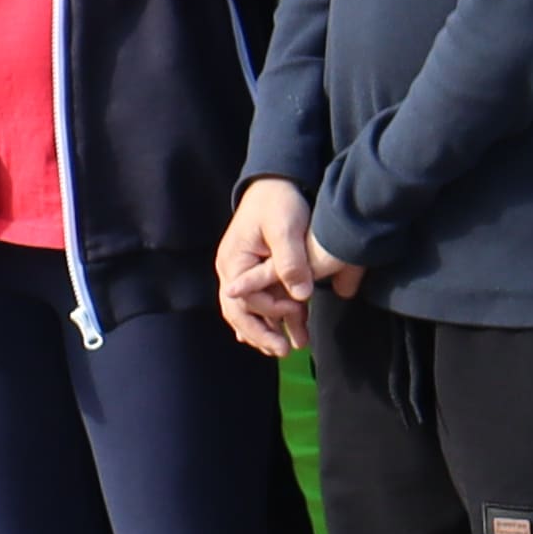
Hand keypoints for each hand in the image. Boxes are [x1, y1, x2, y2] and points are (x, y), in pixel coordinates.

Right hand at [215, 175, 349, 356]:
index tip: (297, 310)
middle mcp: (232, 271)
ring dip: (266, 330)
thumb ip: (290, 262)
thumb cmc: (279, 202)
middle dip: (261, 334)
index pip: (246, 299)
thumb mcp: (286, 228)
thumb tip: (300, 296)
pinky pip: (257, 302)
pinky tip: (278, 334)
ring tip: (287, 348)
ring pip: (247, 311)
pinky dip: (268, 319)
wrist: (277, 181)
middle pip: (239, 312)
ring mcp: (242, 273)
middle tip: (284, 352)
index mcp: (234, 261)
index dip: (271, 310)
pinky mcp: (255, 272)